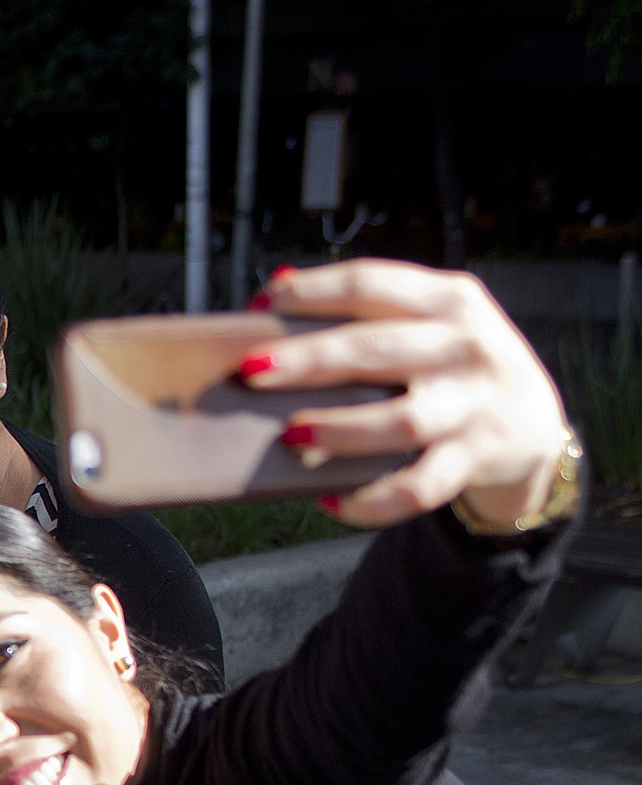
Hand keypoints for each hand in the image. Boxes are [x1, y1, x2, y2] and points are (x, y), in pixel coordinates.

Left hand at [248, 259, 571, 530]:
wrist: (533, 421)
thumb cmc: (454, 364)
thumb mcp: (431, 321)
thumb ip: (367, 309)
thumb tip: (272, 292)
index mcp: (446, 299)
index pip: (370, 284)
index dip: (311, 292)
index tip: (261, 302)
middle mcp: (463, 345)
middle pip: (375, 349)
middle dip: (309, 360)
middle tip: (252, 370)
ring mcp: (472, 404)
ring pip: (400, 420)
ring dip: (339, 428)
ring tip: (291, 434)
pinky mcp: (474, 456)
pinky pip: (417, 485)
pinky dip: (371, 500)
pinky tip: (329, 498)